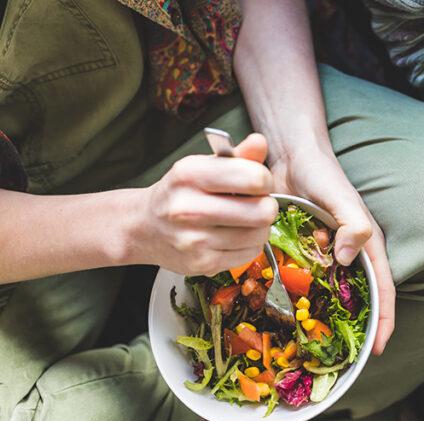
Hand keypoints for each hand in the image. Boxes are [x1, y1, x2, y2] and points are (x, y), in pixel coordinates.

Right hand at [132, 134, 277, 275]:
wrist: (143, 228)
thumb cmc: (181, 193)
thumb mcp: (203, 166)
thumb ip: (236, 156)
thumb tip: (259, 141)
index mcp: (189, 175)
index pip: (254, 178)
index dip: (265, 179)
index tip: (257, 182)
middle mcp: (188, 209)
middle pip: (263, 211)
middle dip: (266, 206)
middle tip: (256, 203)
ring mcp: (195, 240)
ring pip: (260, 234)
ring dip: (259, 227)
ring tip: (244, 220)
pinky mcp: (203, 263)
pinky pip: (250, 253)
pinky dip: (249, 245)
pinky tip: (233, 236)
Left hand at [268, 151, 395, 354]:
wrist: (290, 156)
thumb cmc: (323, 174)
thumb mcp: (341, 197)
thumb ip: (352, 223)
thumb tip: (350, 258)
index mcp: (367, 247)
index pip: (383, 291)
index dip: (384, 321)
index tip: (379, 349)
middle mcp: (349, 257)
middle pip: (360, 300)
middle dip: (357, 330)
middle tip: (345, 359)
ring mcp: (326, 258)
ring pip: (331, 296)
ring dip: (326, 320)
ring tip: (315, 349)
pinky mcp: (302, 255)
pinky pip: (304, 284)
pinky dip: (299, 301)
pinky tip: (285, 319)